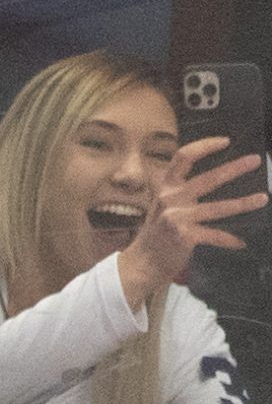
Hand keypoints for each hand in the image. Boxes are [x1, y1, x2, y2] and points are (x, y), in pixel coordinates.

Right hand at [114, 137, 265, 309]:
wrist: (143, 263)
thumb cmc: (158, 234)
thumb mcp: (164, 206)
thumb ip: (182, 193)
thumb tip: (220, 179)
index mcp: (165, 187)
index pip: (183, 158)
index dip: (204, 146)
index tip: (225, 141)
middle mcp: (170, 198)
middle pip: (207, 178)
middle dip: (234, 168)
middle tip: (255, 160)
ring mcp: (176, 217)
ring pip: (218, 207)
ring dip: (244, 203)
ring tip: (263, 198)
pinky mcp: (184, 236)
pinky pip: (216, 235)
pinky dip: (230, 240)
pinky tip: (240, 242)